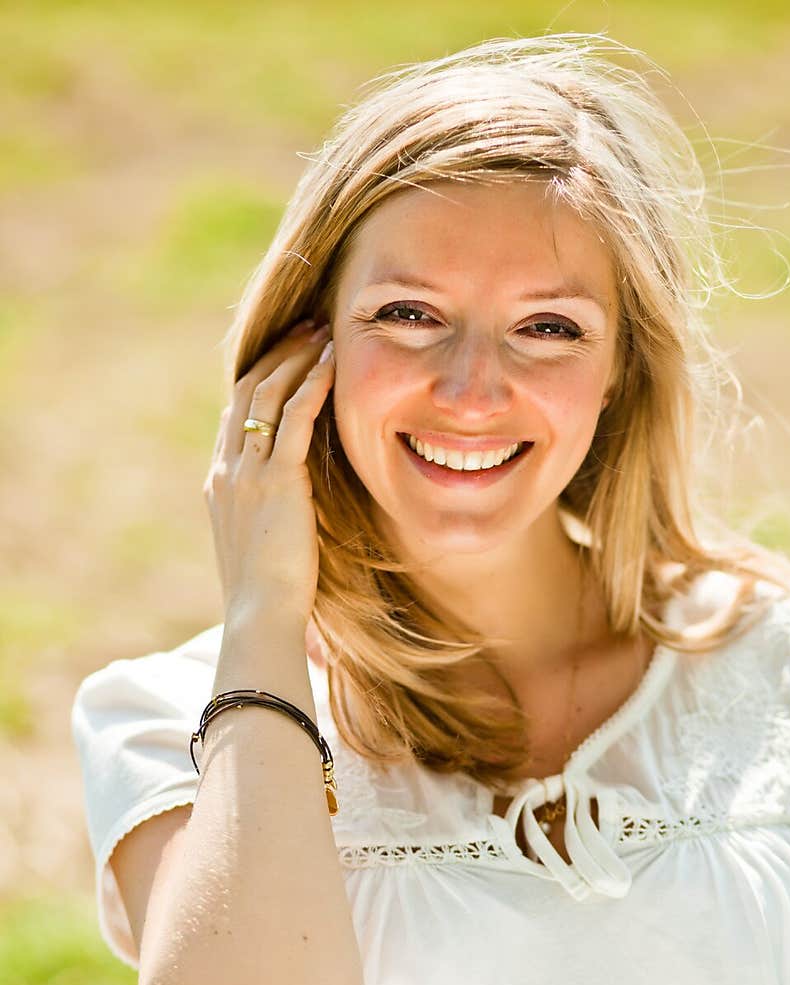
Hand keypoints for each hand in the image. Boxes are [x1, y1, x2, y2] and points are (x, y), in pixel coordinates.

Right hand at [203, 318, 334, 628]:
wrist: (260, 616)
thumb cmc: (271, 596)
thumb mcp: (265, 545)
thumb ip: (275, 516)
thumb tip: (298, 511)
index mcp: (221, 484)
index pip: (236, 416)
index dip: (261, 379)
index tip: (288, 357)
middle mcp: (228, 470)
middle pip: (246, 392)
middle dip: (277, 355)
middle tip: (307, 329)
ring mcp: (246, 473)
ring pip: (266, 395)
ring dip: (295, 358)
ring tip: (323, 333)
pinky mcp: (276, 480)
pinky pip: (293, 417)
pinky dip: (311, 384)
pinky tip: (332, 364)